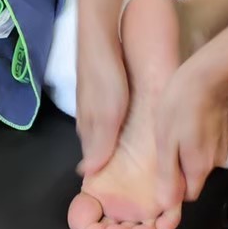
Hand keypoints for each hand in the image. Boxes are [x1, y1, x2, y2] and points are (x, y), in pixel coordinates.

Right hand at [75, 32, 127, 178]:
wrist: (98, 38)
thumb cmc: (105, 77)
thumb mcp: (106, 114)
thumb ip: (99, 143)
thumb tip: (87, 173)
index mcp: (87, 129)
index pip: (92, 161)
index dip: (105, 174)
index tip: (125, 190)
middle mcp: (88, 120)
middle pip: (99, 147)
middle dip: (113, 161)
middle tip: (138, 174)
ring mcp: (94, 104)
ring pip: (106, 131)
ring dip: (119, 142)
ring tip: (140, 153)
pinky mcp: (102, 91)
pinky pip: (111, 116)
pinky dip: (121, 124)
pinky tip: (134, 123)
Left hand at [152, 48, 227, 206]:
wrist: (210, 72)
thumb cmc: (180, 104)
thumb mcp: (165, 139)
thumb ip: (168, 174)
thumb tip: (167, 206)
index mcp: (199, 167)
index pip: (187, 196)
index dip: (173, 191)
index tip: (159, 175)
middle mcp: (216, 161)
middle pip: (194, 177)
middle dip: (179, 169)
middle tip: (162, 146)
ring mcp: (224, 145)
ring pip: (202, 159)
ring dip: (188, 152)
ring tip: (173, 130)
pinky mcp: (227, 130)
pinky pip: (209, 144)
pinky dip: (198, 138)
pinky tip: (187, 120)